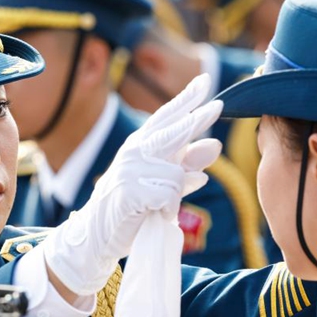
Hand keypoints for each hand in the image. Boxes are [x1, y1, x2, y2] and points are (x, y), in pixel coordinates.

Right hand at [44, 74, 222, 295]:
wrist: (97, 235)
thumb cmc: (132, 206)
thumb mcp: (163, 182)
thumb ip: (188, 164)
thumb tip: (215, 144)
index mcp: (141, 144)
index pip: (167, 116)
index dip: (187, 99)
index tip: (205, 81)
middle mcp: (135, 151)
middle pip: (173, 132)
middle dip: (197, 120)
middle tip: (219, 106)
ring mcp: (130, 170)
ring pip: (176, 175)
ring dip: (176, 196)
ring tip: (159, 207)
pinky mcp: (130, 191)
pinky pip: (168, 196)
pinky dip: (168, 210)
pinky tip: (155, 214)